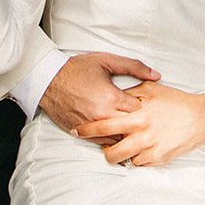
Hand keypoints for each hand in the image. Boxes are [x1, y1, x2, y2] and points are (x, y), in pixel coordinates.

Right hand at [38, 52, 161, 136]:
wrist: (48, 80)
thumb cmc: (77, 69)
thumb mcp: (106, 61)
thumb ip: (134, 67)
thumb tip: (157, 76)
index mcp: (111, 97)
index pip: (139, 109)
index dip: (142, 105)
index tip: (141, 102)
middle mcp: (103, 114)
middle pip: (131, 127)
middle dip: (136, 122)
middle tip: (140, 117)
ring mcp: (92, 126)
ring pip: (118, 138)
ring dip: (124, 133)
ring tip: (129, 128)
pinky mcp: (82, 132)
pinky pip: (103, 143)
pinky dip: (110, 139)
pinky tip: (115, 135)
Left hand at [74, 80, 204, 167]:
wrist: (201, 118)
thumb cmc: (175, 101)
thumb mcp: (150, 90)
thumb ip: (128, 94)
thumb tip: (112, 96)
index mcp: (137, 117)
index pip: (104, 126)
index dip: (87, 130)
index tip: (77, 131)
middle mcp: (142, 136)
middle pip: (111, 152)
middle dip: (101, 149)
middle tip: (98, 145)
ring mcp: (151, 150)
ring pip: (124, 161)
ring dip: (118, 155)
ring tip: (117, 147)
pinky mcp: (160, 159)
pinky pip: (139, 164)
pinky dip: (135, 158)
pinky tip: (135, 149)